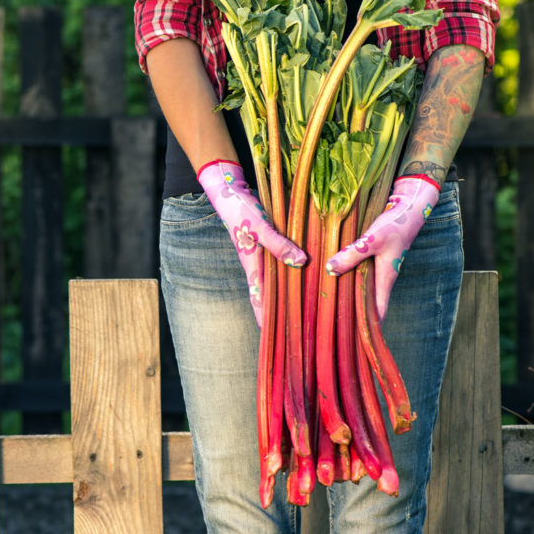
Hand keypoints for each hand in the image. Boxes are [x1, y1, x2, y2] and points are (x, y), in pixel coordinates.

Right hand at [197, 160, 306, 326]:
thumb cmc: (241, 210)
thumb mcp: (260, 227)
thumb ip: (279, 245)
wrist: (229, 192)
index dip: (265, 322)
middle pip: (269, 298)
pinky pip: (281, 267)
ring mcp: (263, 257)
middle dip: (280, 315)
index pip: (260, 302)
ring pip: (277, 283)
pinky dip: (292, 274)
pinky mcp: (268, 246)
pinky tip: (304, 277)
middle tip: (296, 333)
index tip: (274, 341)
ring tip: (304, 312)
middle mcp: (258, 266)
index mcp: (253, 267)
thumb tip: (301, 263)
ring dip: (288, 296)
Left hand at [325, 175, 439, 321]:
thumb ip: (352, 253)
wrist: (409, 208)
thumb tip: (330, 269)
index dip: (365, 329)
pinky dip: (344, 281)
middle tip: (329, 330)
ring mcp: (375, 270)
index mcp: (384, 280)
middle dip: (350, 317)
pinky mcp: (370, 259)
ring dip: (345, 299)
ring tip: (323, 311)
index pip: (376, 313)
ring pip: (358, 290)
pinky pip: (355, 276)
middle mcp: (380, 279)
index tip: (350, 344)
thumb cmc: (395, 225)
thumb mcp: (372, 239)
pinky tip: (328, 281)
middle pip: (364, 305)